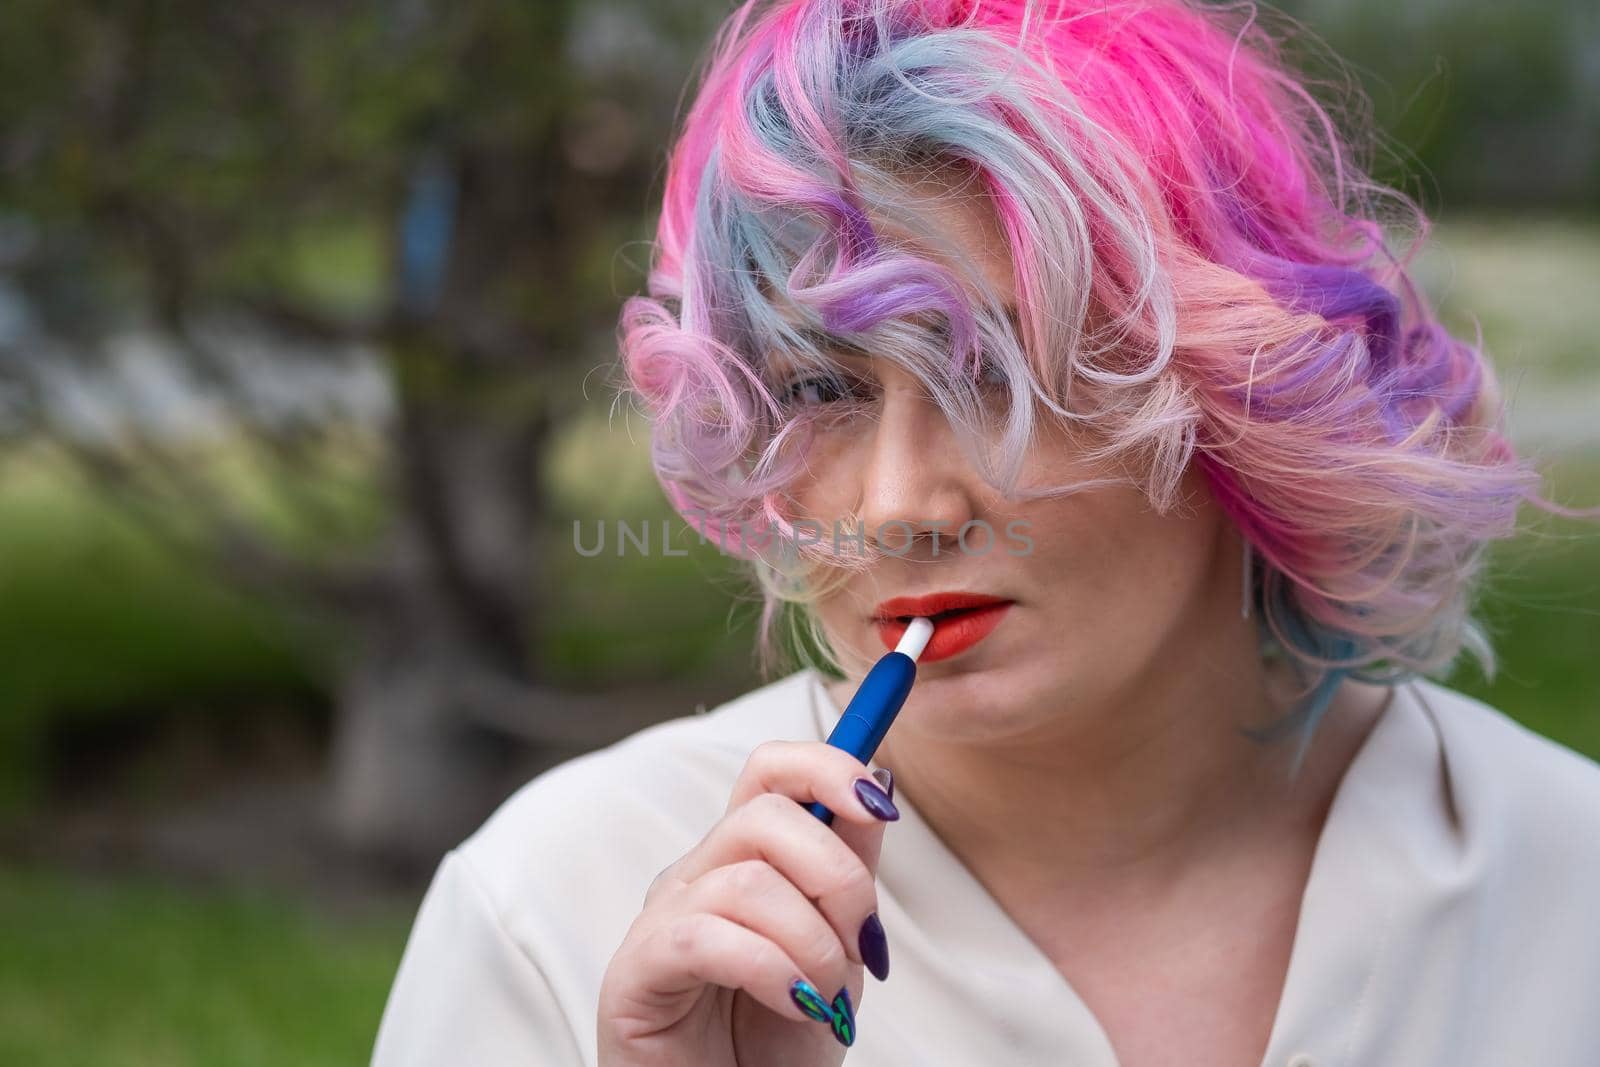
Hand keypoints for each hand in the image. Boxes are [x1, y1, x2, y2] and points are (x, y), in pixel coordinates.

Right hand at [597, 741, 897, 1065]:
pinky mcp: (635, 970)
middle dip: (837, 877)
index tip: (879, 806)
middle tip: (862, 946)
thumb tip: (880, 782)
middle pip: (765, 816)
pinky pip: (706, 938)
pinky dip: (772, 970)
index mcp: (741, 858)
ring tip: (827, 997)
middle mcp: (696, 874)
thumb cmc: (776, 1040)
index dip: (827, 767)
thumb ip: (850, 869)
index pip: (771, 771)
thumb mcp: (839, 949)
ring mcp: (661, 918)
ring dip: (813, 943)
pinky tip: (797, 1003)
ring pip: (747, 882)